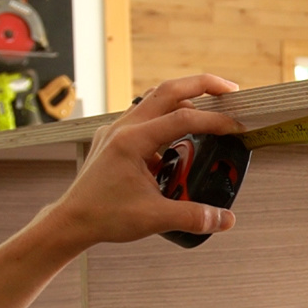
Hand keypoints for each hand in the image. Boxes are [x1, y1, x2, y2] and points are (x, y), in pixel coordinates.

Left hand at [37, 74, 245, 251]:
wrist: (71, 221)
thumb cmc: (101, 216)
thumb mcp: (154, 218)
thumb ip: (194, 217)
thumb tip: (224, 217)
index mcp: (131, 141)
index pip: (182, 119)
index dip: (214, 121)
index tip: (235, 127)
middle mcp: (123, 128)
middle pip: (168, 91)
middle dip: (202, 86)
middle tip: (230, 91)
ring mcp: (117, 131)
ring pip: (155, 100)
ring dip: (185, 101)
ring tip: (209, 112)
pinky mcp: (116, 140)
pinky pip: (146, 118)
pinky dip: (168, 121)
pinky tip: (180, 143)